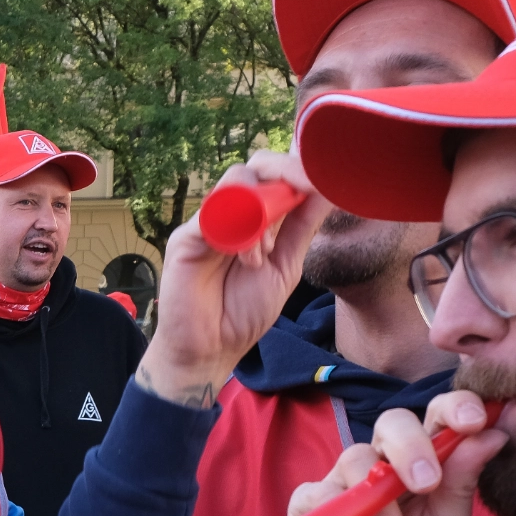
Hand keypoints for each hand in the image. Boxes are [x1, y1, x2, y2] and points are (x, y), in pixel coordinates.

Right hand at [134, 151, 330, 405]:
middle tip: (303, 191)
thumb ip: (302, 227)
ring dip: (260, 212)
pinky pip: (215, 212)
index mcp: (258, 218)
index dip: (300, 170)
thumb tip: (329, 188)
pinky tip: (247, 259)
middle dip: (284, 172)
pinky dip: (239, 230)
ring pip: (237, 182)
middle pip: (257, 167)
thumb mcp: (286, 265)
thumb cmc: (243, 312)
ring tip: (261, 255)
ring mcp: (208, 222)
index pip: (277, 175)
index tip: (322, 182)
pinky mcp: (186, 238)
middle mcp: (232, 213)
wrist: (210, 349)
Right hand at [288, 391, 505, 515]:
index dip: (455, 406)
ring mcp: (346, 486)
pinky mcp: (311, 510)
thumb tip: (495, 432)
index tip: (475, 420)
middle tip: (426, 484)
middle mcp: (387, 466)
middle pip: (391, 423)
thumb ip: (463, 484)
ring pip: (354, 458)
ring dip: (380, 503)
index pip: (439, 416)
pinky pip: (317, 494)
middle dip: (411, 447)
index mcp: (430, 464)